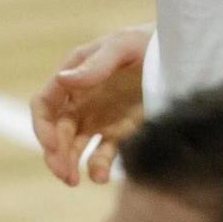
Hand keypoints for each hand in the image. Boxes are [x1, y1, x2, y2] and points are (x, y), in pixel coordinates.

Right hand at [31, 25, 151, 185]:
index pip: (44, 105)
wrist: (180, 53)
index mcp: (74, 76)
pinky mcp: (118, 131)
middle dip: (55, 154)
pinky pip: (101, 154)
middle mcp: (81, 100)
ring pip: (73, 147)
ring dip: (69, 165)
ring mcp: (98, 118)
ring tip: (76, 181)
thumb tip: (62, 79)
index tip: (52, 145)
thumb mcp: (123, 45)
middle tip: (65, 174)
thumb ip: (95, 64)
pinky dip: (97, 167)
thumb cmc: (147, 41)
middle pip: (56, 132)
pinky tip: (100, 177)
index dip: (42, 127)